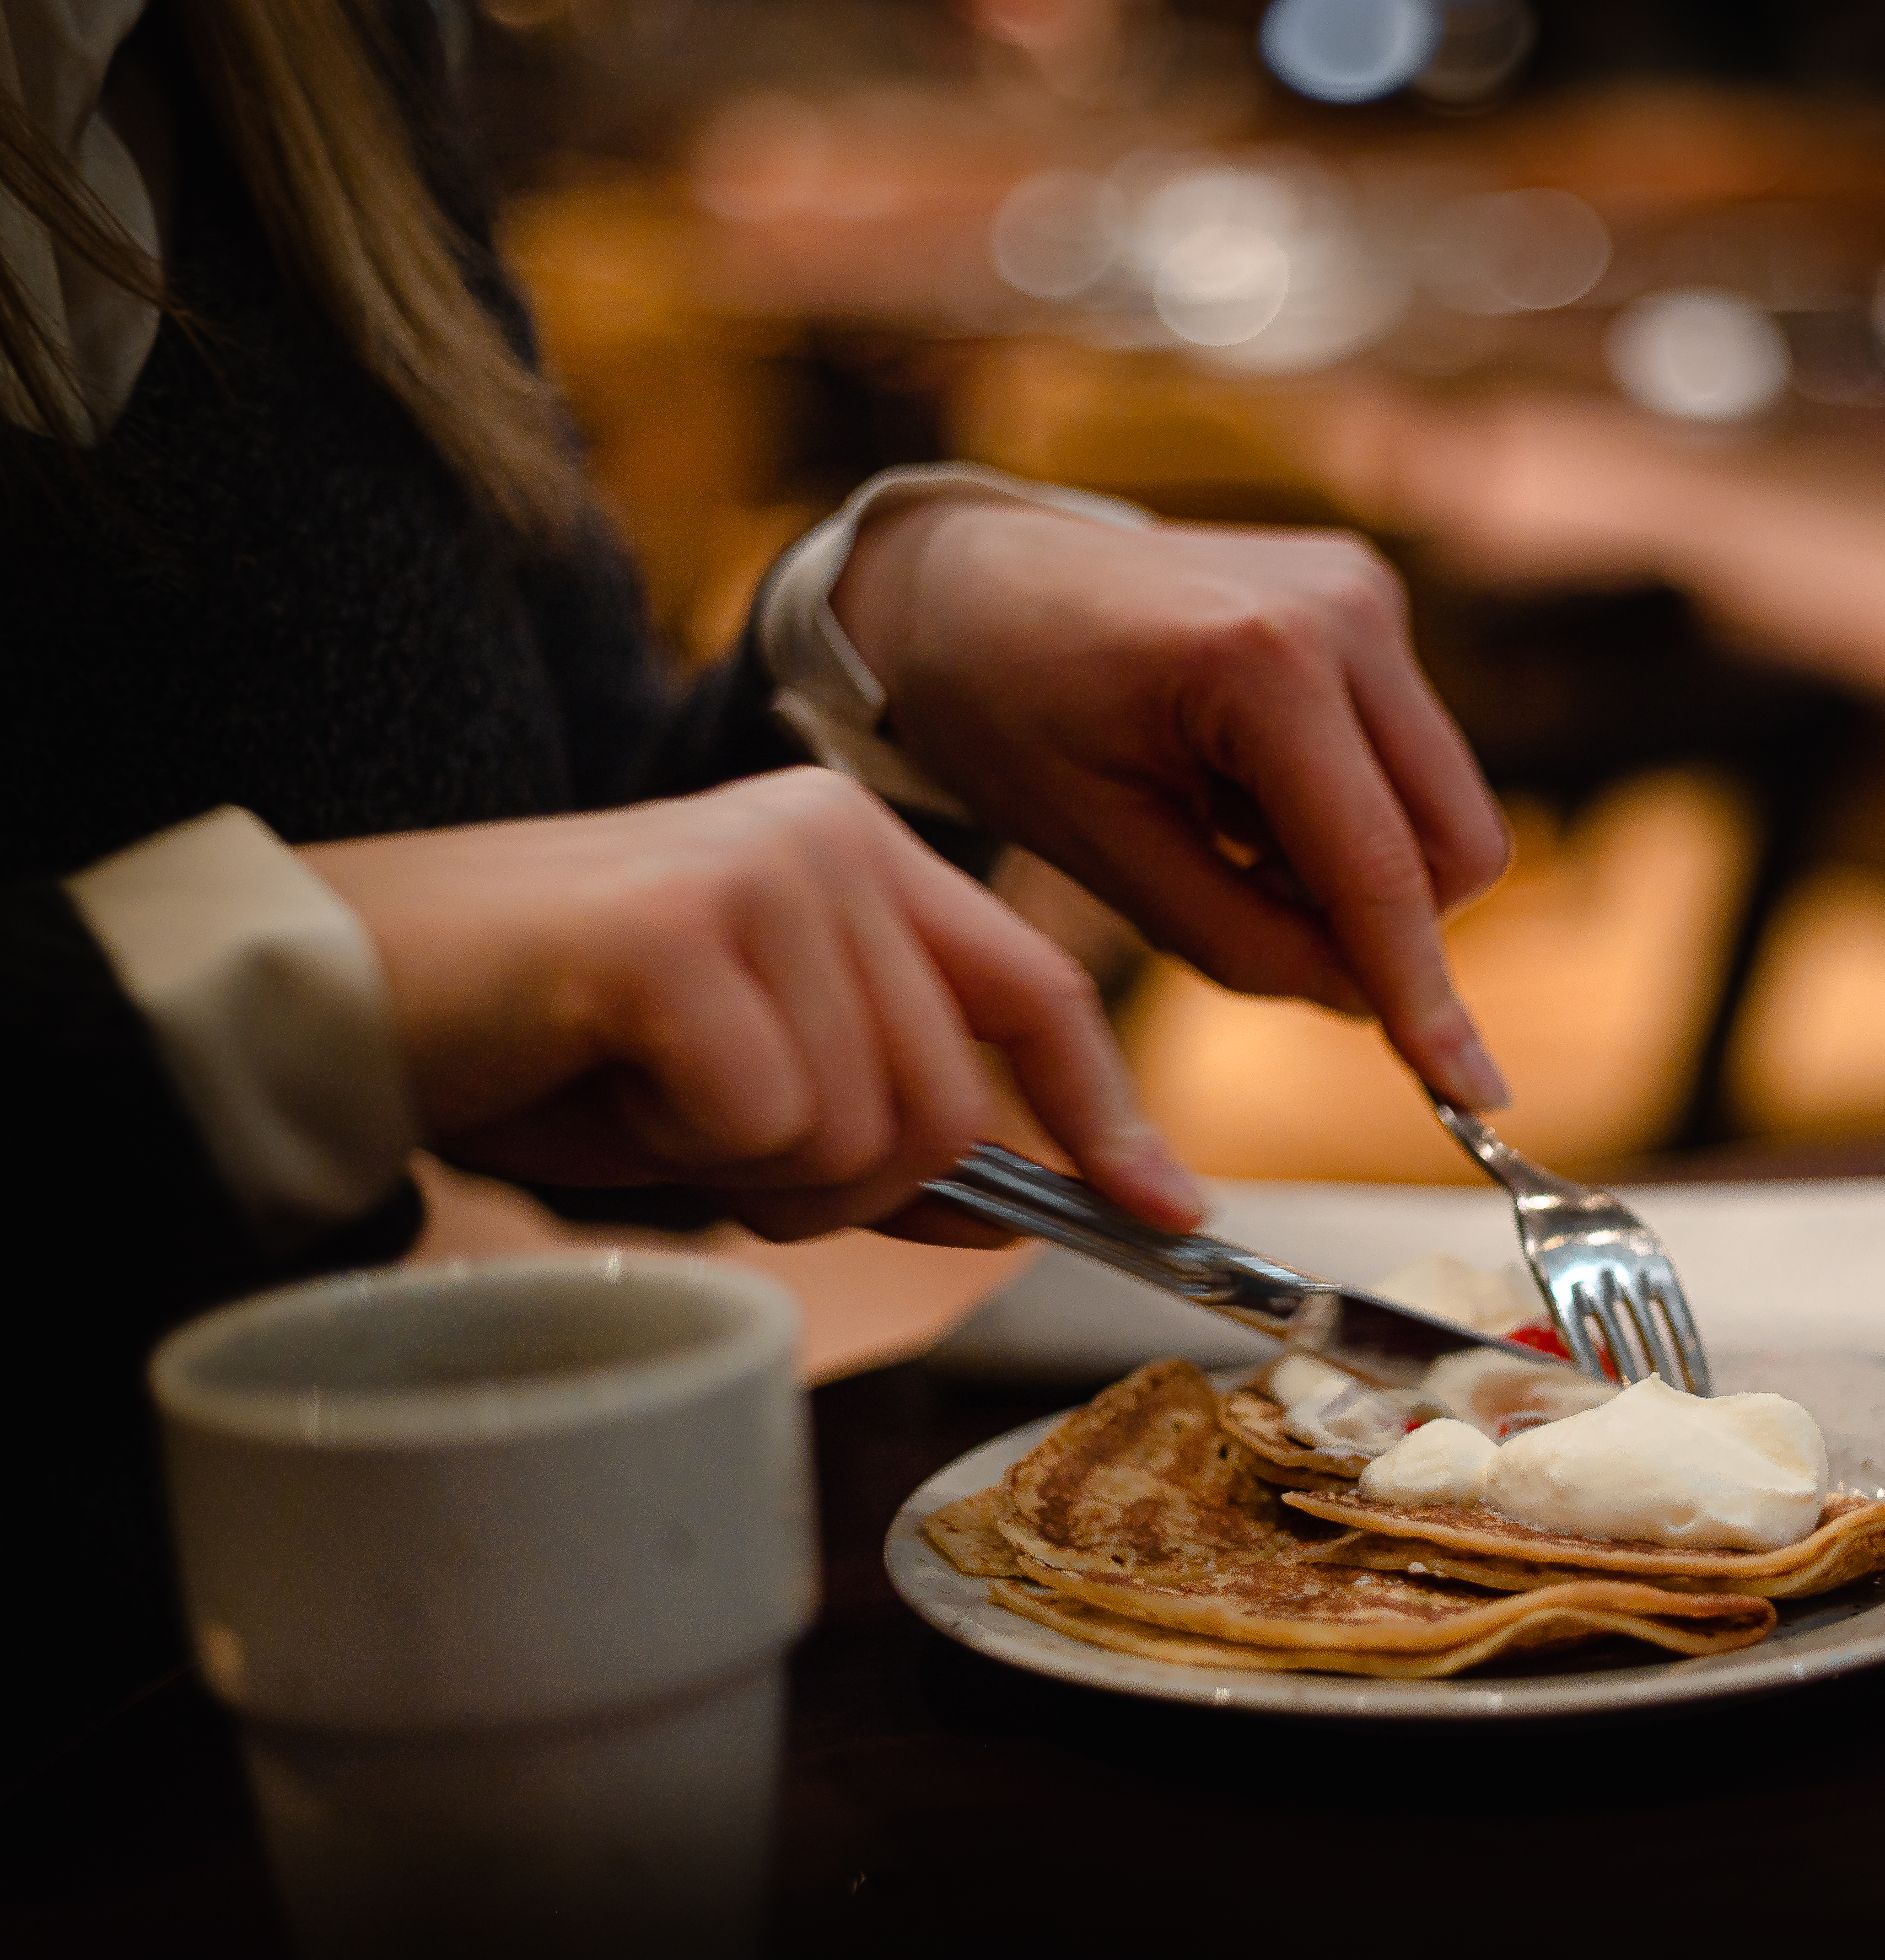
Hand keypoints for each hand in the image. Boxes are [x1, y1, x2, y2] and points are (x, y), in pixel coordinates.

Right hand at [302, 769, 1200, 1242]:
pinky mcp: (683, 932)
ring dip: (757, 1169)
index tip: (1167, 1213)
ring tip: (652, 1096)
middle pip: (950, 1107)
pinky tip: (610, 1082)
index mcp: (861, 851)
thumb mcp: (748, 1090)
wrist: (353, 991)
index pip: (1035, 996)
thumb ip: (882, 1133)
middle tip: (710, 1133)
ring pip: (867, 1130)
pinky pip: (767, 1124)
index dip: (1107, 1118)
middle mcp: (830, 836)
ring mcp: (761, 872)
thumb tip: (1020, 1202)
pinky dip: (687, 1148)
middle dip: (841, 1180)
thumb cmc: (550, 1044)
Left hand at [833, 498, 1514, 1109]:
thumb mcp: (1101, 852)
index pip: (1382, 870)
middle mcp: (1344, 609)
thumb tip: (1367, 1001)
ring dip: (1360, 866)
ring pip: (1444, 806)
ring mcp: (1364, 592)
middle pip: (1456, 842)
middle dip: (1388, 925)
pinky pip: (1409, 756)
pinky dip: (1346, 811)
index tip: (1472, 1094)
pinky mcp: (1366, 598)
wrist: (965, 577)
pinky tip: (1243, 789)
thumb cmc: (1003, 707)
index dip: (1424, 997)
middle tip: (1258, 921)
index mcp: (1262, 662)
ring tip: (1229, 838)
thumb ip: (1239, 940)